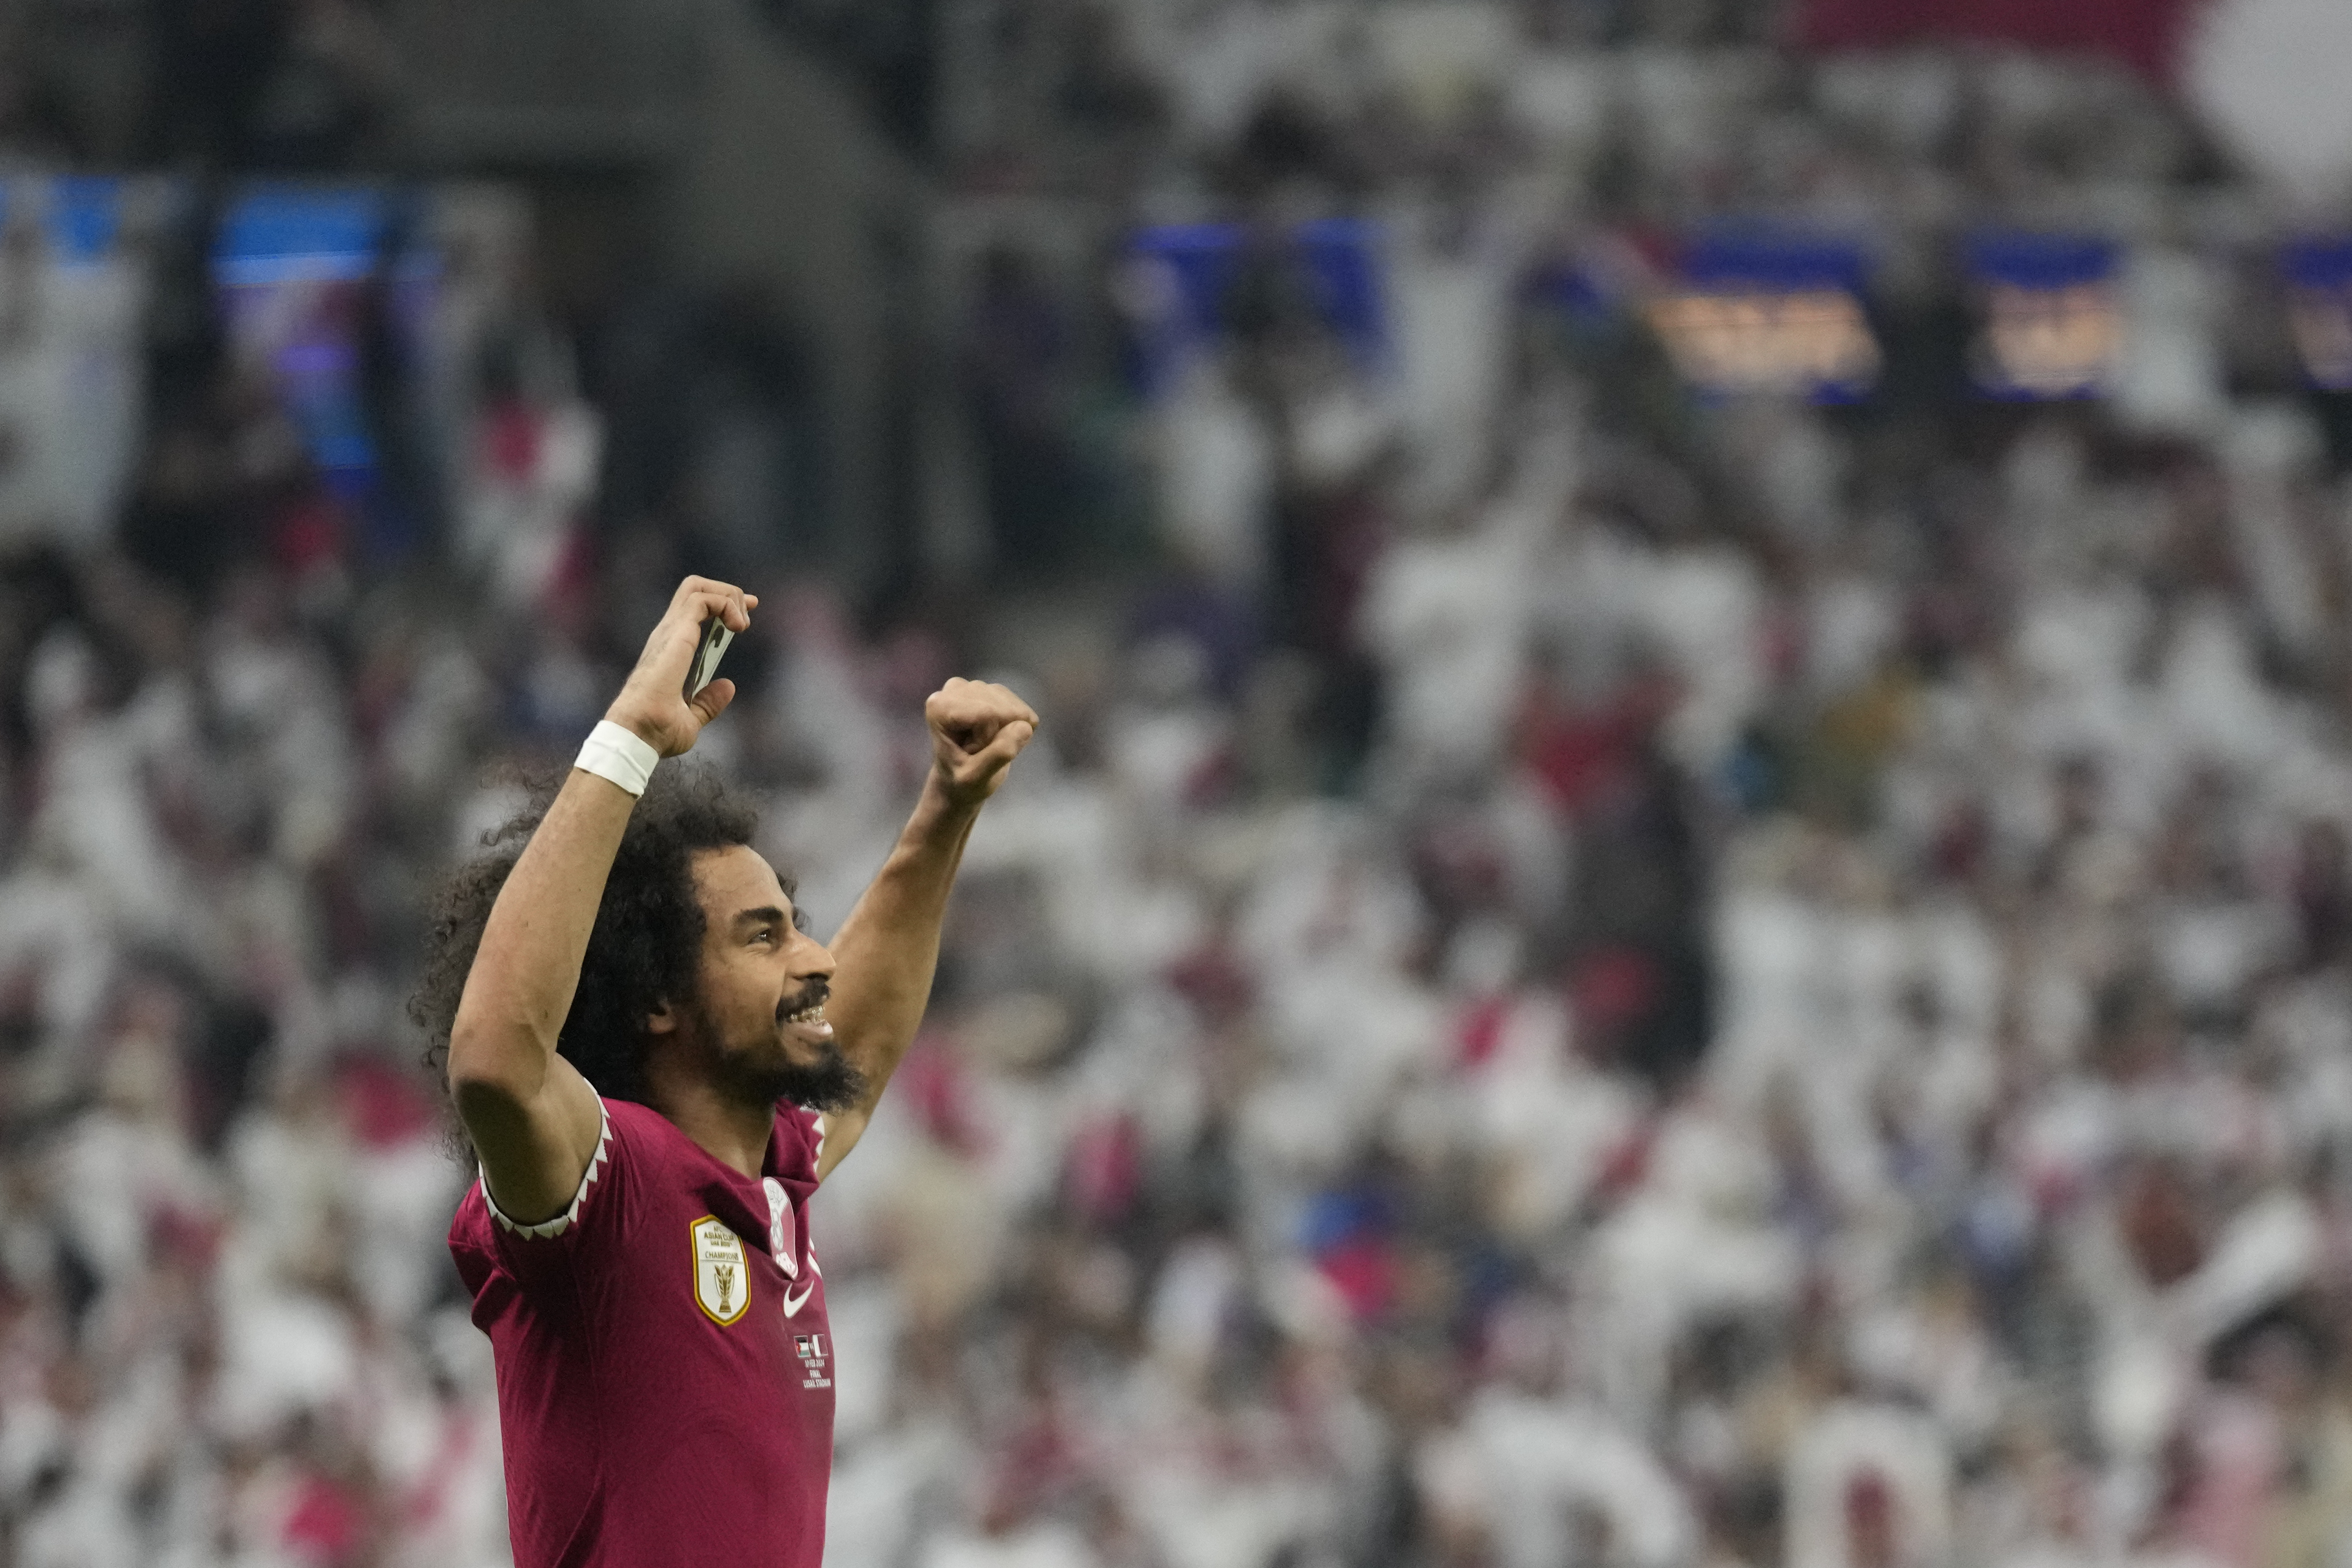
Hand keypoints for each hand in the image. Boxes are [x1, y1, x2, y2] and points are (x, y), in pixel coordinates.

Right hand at [605, 576, 757, 757]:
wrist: (639, 733)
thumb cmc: (656, 731)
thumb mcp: (691, 719)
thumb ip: (708, 703)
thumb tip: (727, 687)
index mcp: (671, 650)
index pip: (694, 612)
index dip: (722, 607)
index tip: (744, 616)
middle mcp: (668, 634)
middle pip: (695, 590)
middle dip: (728, 593)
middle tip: (749, 611)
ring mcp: (670, 631)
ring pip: (697, 587)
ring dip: (729, 596)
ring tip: (743, 624)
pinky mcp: (676, 632)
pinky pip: (702, 599)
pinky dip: (725, 604)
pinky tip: (737, 627)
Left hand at [925, 677, 1038, 808]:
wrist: (958, 780)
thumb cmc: (961, 782)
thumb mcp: (976, 779)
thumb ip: (999, 754)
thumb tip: (1026, 727)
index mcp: (940, 706)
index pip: (988, 713)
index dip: (988, 738)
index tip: (971, 752)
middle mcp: (954, 688)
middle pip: (1002, 708)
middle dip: (1000, 734)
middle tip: (980, 750)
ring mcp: (973, 686)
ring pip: (1014, 707)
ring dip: (1008, 731)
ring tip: (985, 744)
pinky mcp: (990, 689)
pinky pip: (1020, 708)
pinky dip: (1016, 726)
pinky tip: (997, 735)